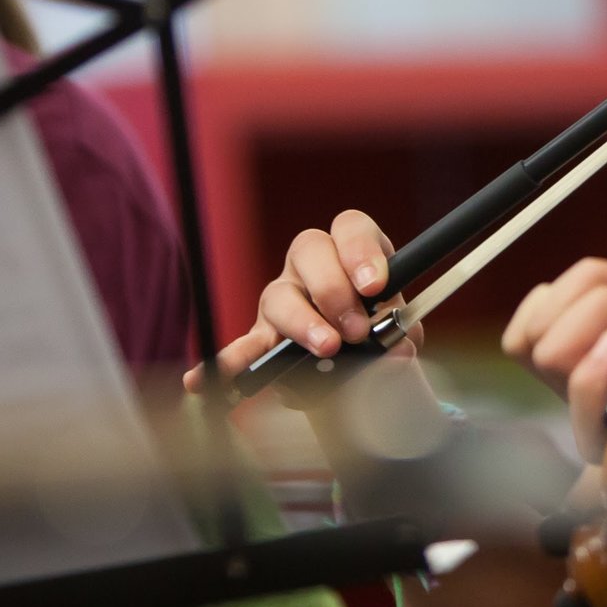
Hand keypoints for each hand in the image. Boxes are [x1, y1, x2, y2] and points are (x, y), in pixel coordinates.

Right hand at [186, 210, 415, 393]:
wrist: (359, 366)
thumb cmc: (379, 331)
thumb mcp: (399, 327)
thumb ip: (402, 331)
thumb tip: (399, 346)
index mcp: (350, 250)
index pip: (350, 227)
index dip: (360, 250)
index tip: (375, 285)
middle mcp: (311, 266)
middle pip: (309, 249)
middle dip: (333, 289)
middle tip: (356, 329)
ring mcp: (282, 297)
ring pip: (278, 294)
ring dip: (302, 322)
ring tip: (327, 348)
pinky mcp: (263, 336)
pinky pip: (241, 345)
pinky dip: (228, 361)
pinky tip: (204, 379)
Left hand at [499, 259, 606, 461]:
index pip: (586, 414)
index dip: (598, 373)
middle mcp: (591, 417)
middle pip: (552, 355)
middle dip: (601, 308)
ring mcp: (568, 383)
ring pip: (533, 331)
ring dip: (583, 288)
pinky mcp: (557, 349)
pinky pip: (529, 316)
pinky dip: (564, 289)